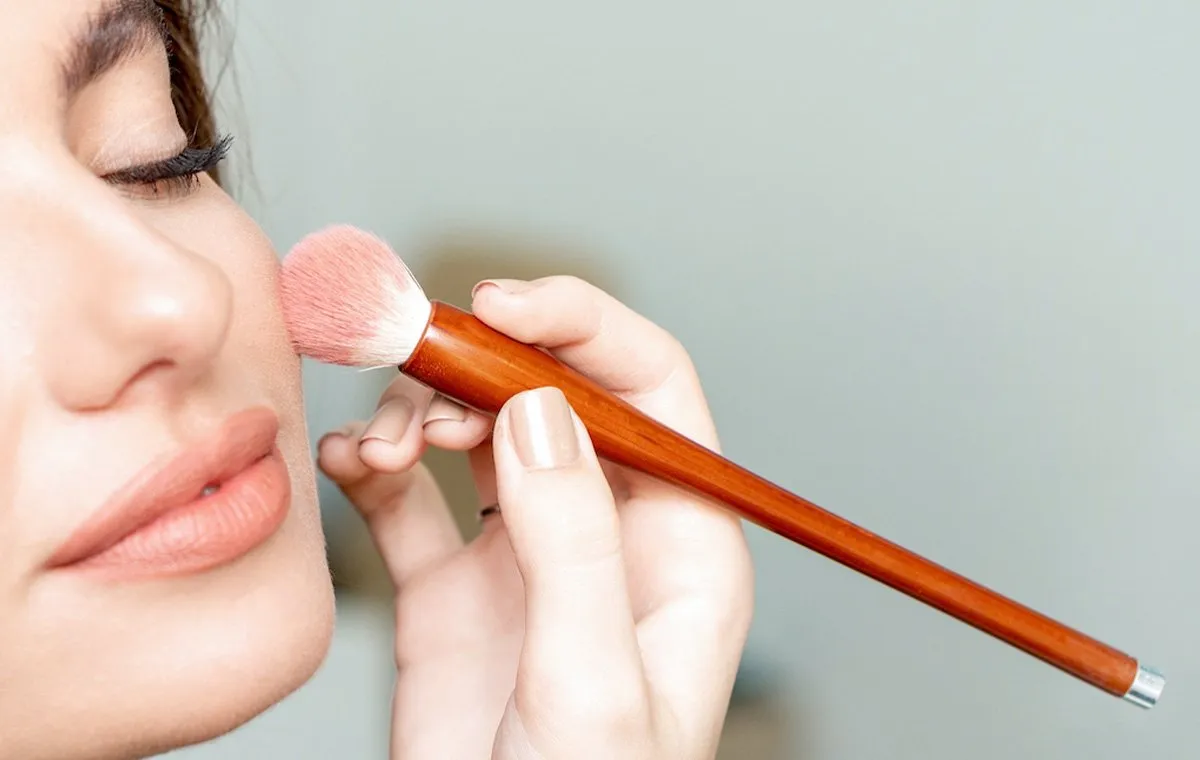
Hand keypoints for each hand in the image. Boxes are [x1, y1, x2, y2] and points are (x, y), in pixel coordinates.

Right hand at [318, 277, 753, 758]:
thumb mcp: (592, 683)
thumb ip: (575, 542)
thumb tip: (540, 407)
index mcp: (681, 540)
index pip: (648, 387)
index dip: (580, 326)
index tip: (498, 305)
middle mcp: (607, 529)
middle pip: (549, 391)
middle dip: (477, 363)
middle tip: (409, 369)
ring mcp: (528, 552)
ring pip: (474, 429)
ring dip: (417, 413)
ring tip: (379, 452)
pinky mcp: (454, 585)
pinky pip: (409, 494)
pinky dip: (373, 465)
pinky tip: (350, 470)